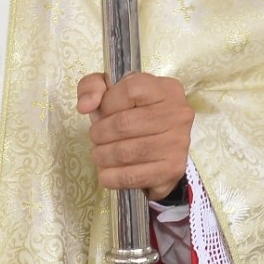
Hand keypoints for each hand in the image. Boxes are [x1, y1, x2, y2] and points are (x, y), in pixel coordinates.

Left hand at [76, 72, 194, 202]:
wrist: (161, 147)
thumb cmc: (133, 113)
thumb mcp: (111, 90)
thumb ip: (92, 86)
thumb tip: (85, 106)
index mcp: (165, 89)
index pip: (130, 90)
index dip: (107, 104)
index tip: (103, 113)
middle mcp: (178, 114)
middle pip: (124, 124)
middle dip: (100, 133)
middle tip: (96, 138)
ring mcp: (178, 143)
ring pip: (126, 152)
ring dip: (103, 156)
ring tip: (99, 154)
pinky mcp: (172, 170)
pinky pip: (133, 177)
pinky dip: (112, 177)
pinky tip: (106, 173)